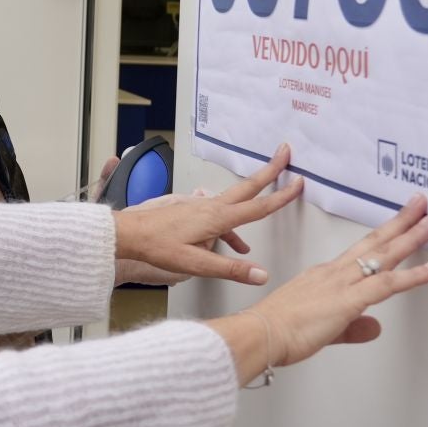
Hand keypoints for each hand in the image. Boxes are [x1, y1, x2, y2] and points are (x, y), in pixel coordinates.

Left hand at [111, 145, 301, 285]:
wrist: (129, 233)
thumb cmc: (157, 247)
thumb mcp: (196, 265)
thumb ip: (230, 270)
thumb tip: (262, 274)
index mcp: (217, 218)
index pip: (257, 207)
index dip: (281, 196)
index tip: (298, 183)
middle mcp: (211, 206)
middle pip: (248, 187)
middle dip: (270, 170)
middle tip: (286, 152)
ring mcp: (200, 205)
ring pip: (235, 198)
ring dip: (254, 192)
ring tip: (271, 194)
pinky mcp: (191, 209)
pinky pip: (220, 212)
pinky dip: (232, 221)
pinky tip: (233, 242)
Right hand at [218, 193, 427, 383]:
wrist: (260, 333)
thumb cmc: (277, 330)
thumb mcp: (323, 329)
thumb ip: (353, 329)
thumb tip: (375, 327)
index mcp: (326, 276)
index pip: (361, 252)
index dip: (383, 237)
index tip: (398, 225)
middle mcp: (335, 273)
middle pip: (374, 242)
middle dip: (400, 222)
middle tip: (420, 205)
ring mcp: (342, 283)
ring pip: (384, 255)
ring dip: (411, 237)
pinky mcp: (348, 300)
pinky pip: (387, 284)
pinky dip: (414, 276)